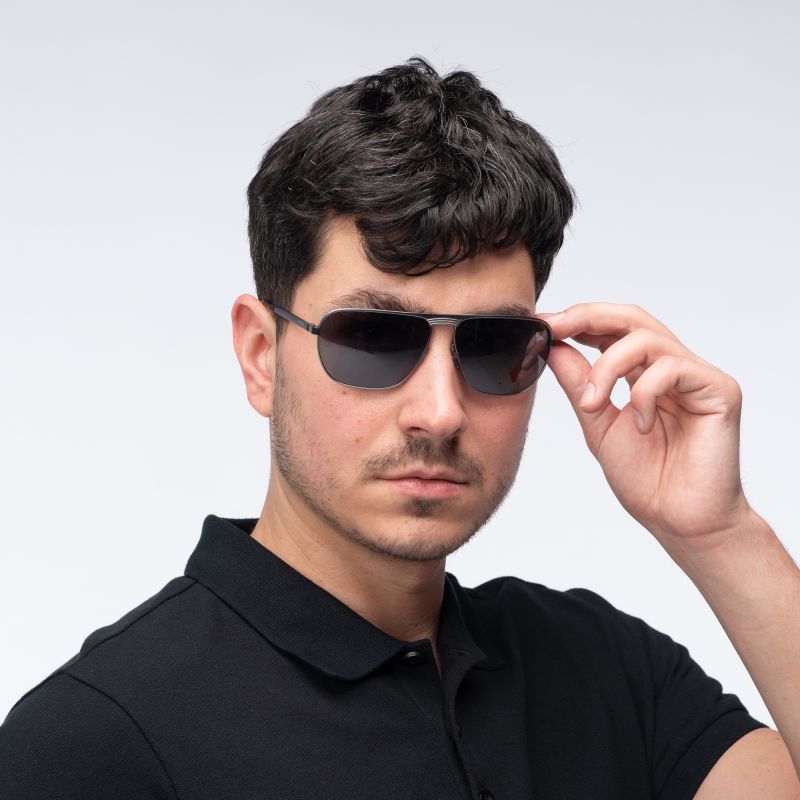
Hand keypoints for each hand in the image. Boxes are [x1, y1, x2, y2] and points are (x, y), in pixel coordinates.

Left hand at [537, 303, 751, 553]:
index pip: (611, 329)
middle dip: (587, 317)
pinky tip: (642, 425)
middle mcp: (671, 367)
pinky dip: (644, 393)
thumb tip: (553, 345)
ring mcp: (696, 376)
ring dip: (607, 367)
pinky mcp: (719, 390)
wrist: (677, 520)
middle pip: (631, 317)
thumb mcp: (597, 423)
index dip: (576, 320)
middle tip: (554, 330)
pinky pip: (673, 368)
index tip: (541, 325)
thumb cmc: (646, 478)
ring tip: (593, 404)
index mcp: (642, 374)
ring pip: (646, 338)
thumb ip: (579, 384)